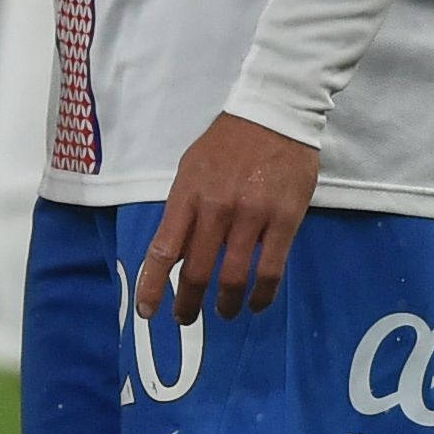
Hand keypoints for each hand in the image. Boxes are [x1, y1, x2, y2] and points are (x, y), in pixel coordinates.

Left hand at [138, 112, 318, 319]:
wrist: (273, 113)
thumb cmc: (226, 144)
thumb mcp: (191, 170)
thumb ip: (183, 211)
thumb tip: (176, 254)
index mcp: (187, 195)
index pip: (164, 250)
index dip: (153, 286)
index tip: (148, 311)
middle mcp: (216, 208)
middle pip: (197, 271)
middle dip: (188, 304)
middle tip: (186, 319)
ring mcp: (252, 215)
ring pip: (234, 277)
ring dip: (226, 304)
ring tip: (224, 312)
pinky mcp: (285, 220)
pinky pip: (270, 269)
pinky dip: (262, 294)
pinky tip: (257, 304)